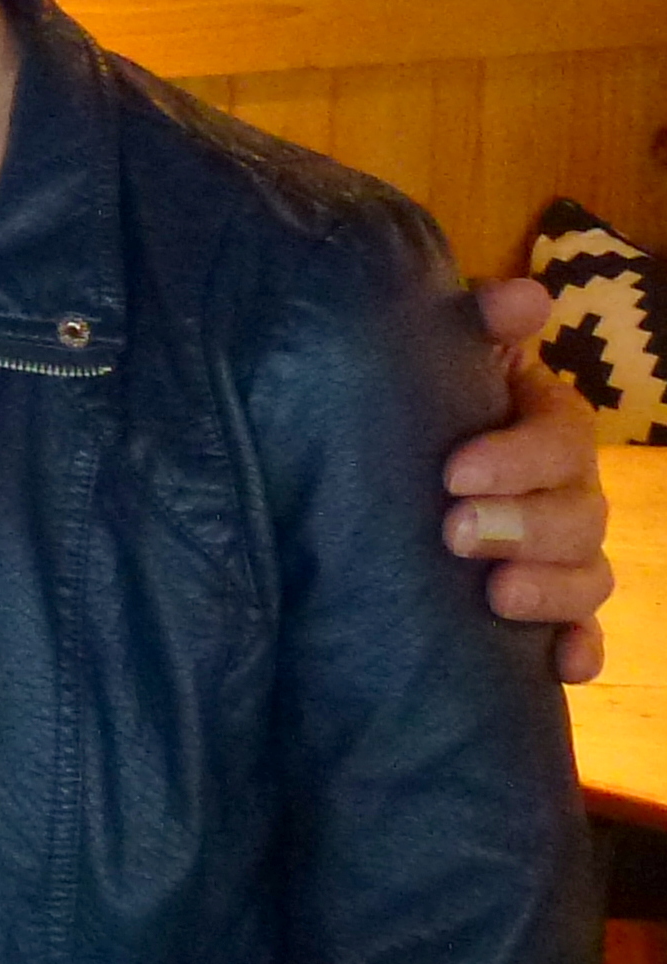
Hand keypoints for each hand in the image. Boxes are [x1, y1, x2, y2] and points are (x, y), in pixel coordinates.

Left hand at [443, 275, 612, 682]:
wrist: (372, 448)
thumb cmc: (411, 396)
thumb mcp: (434, 355)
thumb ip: (474, 324)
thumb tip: (526, 296)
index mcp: (545, 421)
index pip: (563, 437)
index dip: (519, 457)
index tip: (454, 472)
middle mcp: (565, 487)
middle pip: (581, 513)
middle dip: (525, 526)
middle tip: (456, 531)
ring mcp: (560, 551)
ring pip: (591, 575)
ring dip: (553, 589)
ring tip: (496, 596)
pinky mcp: (543, 606)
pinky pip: (580, 632)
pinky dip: (577, 649)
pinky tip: (562, 667)